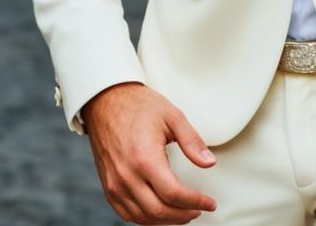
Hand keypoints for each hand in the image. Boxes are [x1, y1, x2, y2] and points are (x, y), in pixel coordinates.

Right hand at [82, 82, 216, 223]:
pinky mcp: (108, 187)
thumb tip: (209, 162)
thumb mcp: (172, 116)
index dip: (195, 201)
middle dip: (184, 215)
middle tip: (198, 209)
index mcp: (145, 158)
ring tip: (183, 212)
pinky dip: (147, 218)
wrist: (107, 101)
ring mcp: (115, 184)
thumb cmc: (138, 106)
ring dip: (167, 220)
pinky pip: (127, 214)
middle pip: (159, 210)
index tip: (208, 203)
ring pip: (144, 217)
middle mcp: (127, 175)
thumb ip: (192, 141)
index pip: (174, 194)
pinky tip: (160, 212)